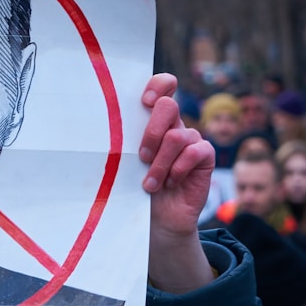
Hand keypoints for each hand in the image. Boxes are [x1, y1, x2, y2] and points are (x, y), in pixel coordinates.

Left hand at [137, 73, 215, 293]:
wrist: (157, 219)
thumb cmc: (135, 188)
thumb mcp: (126, 162)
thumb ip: (123, 142)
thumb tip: (100, 128)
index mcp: (154, 120)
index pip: (163, 85)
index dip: (158, 85)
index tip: (144, 102)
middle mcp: (174, 125)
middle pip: (168, 106)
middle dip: (152, 132)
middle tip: (142, 157)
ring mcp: (191, 139)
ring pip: (176, 136)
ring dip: (160, 164)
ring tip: (150, 184)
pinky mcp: (204, 156)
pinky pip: (195, 152)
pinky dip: (178, 169)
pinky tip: (170, 184)